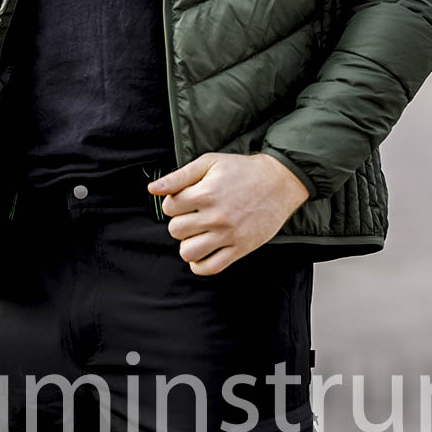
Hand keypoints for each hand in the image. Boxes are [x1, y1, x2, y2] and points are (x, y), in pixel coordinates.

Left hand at [147, 152, 309, 275]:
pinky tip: (202, 251)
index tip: (185, 199)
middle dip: (180, 221)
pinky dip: (199, 264)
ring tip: (197, 233)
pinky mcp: (240, 249)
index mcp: (205, 193)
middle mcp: (215, 217)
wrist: (278, 182)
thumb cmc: (242, 170)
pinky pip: (210, 267)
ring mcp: (228, 235)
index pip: (168, 207)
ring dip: (188, 243)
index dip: (173, 202)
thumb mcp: (209, 163)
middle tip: (193, 214)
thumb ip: (178, 176)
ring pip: (188, 253)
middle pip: (176, 230)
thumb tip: (152, 189)